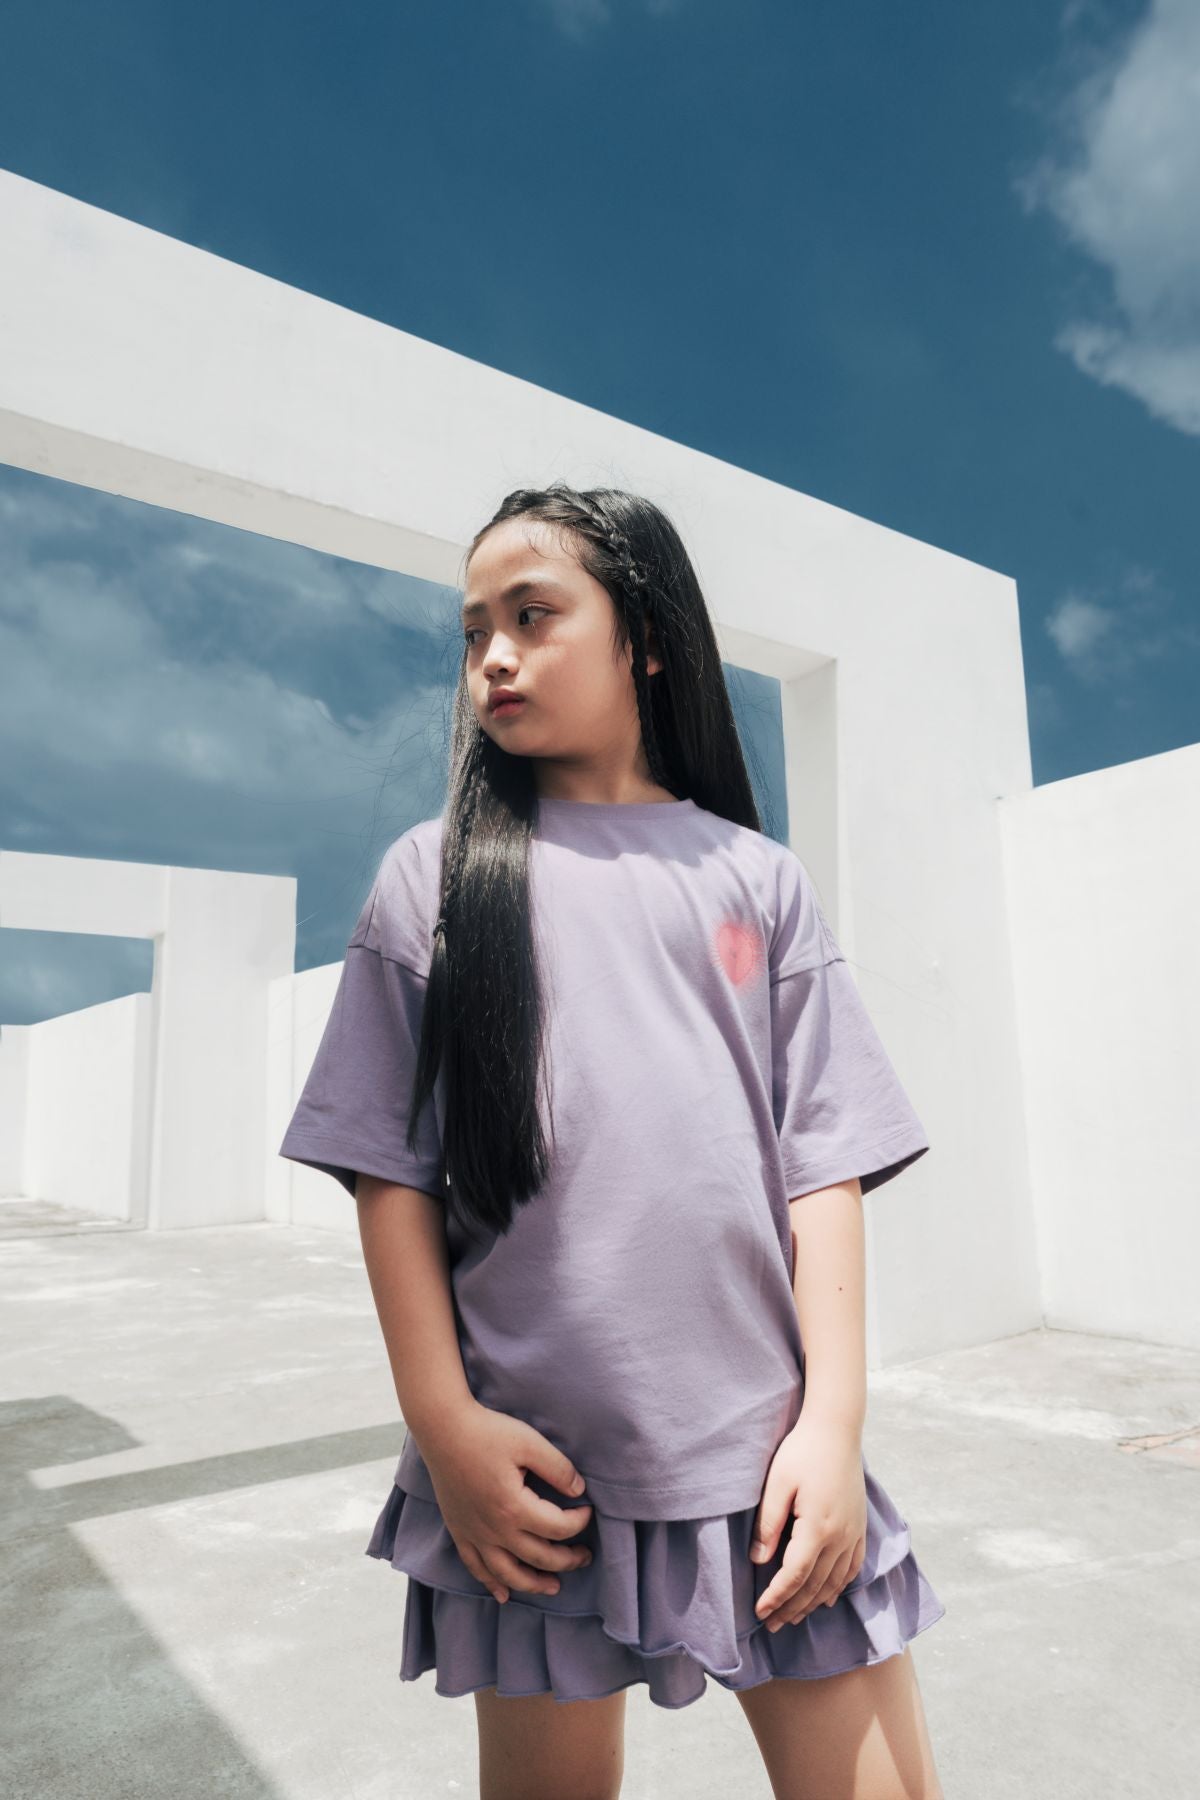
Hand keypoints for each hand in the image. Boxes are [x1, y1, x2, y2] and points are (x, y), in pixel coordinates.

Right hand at [416, 1400, 593, 1604]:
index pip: (558, 1528)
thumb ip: (558, 1468)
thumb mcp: (529, 1442)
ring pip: (507, 1574)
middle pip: (538, 1557)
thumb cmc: (486, 1432)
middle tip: (585, 1556)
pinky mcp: (459, 1531)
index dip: (580, 1522)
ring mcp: (474, 1534)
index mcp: (514, 1508)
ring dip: (533, 1584)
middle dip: (567, 1560)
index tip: (589, 1510)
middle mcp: (494, 1529)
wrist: (442, 1429)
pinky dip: (491, 1584)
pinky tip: (503, 1595)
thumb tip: (580, 1491)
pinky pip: (475, 1568)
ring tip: (554, 1586)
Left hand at [750, 1410, 866, 1630]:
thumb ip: (768, 1524)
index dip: (777, 1597)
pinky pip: (852, 1567)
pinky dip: (838, 1586)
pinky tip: (828, 1596)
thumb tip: (758, 1560)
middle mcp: (841, 1537)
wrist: (837, 1428)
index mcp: (818, 1527)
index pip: (795, 1575)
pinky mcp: (860, 1526)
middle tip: (772, 1625)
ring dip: (814, 1603)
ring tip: (794, 1616)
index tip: (760, 1612)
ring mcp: (854, 1533)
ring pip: (835, 1581)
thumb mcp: (777, 1483)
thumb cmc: (802, 1451)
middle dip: (792, 1607)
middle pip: (815, 1585)